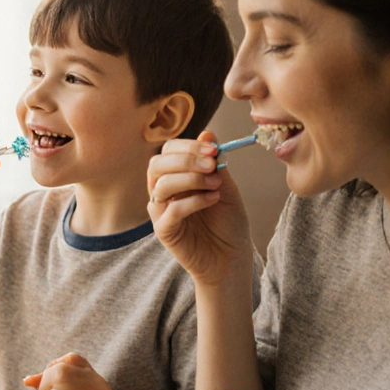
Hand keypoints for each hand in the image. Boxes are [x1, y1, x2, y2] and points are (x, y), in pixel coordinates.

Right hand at [146, 131, 252, 286]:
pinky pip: (171, 210)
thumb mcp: (225, 186)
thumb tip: (208, 132)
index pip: (168, 151)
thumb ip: (214, 163)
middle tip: (212, 164)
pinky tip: (212, 200)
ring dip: (191, 179)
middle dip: (186, 159)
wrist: (232, 257)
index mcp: (174, 177)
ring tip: (216, 184)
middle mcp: (162, 192)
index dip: (188, 146)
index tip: (213, 149)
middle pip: (157, 164)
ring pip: (162, 185)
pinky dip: (193, 201)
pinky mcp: (164, 231)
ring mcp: (160, 212)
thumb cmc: (227, 222)